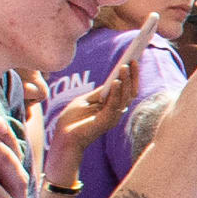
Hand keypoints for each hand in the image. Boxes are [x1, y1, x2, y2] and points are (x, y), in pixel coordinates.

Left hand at [42, 45, 142, 183]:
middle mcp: (116, 111)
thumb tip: (113, 80)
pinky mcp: (106, 122)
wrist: (63, 138)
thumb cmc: (72, 121)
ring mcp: (113, 117)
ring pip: (125, 96)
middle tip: (133, 60)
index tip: (133, 59)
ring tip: (124, 67)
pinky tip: (116, 81)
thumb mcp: (85, 101)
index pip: (127, 88)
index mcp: (112, 106)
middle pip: (130, 91)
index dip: (131, 75)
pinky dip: (117, 93)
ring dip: (126, 81)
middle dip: (133, 75)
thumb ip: (99, 93)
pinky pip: (115, 105)